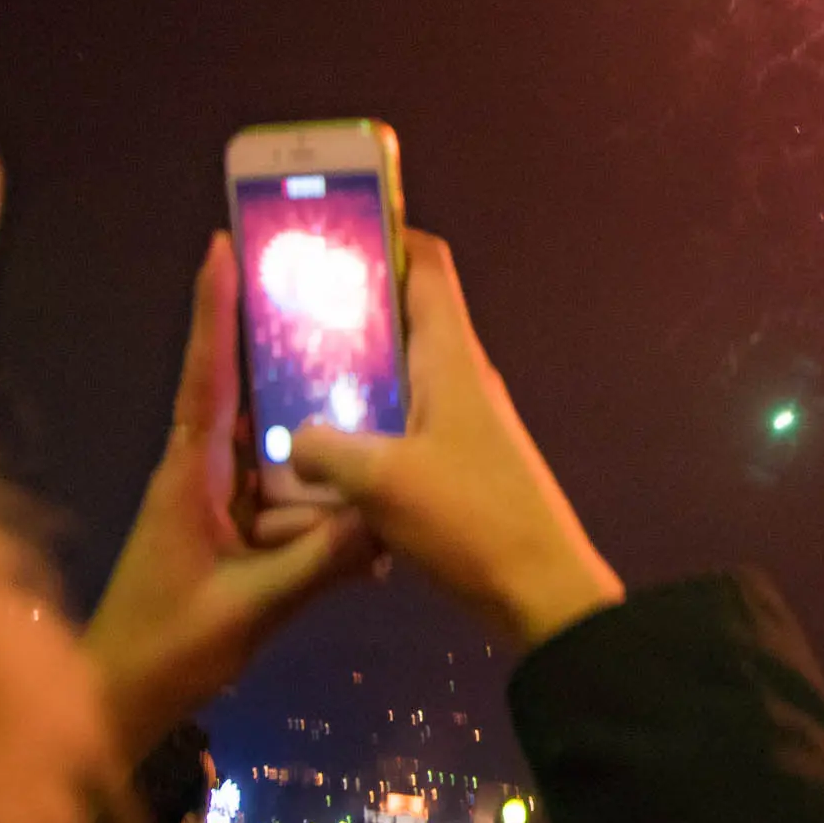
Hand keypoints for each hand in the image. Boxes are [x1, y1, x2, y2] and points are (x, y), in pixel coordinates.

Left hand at [83, 232, 374, 760]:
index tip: (222, 245)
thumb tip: (385, 520)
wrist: (115, 704)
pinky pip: (275, 487)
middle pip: (239, 388)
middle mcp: (195, 473)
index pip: (204, 376)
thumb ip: (319, 564)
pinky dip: (310, 479)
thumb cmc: (165, 651)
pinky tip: (357, 483)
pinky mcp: (224, 529)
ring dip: (302, 412)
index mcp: (187, 476)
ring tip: (358, 370)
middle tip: (316, 286)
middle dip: (272, 336)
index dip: (212, 309)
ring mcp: (209, 500)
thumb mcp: (251, 609)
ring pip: (265, 440)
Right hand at [291, 229, 622, 650]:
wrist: (541, 592)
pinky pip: (401, 422)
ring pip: (398, 373)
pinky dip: (362, 422)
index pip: (427, 264)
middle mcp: (460, 376)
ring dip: (350, 371)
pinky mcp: (457, 463)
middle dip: (348, 307)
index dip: (384, 234)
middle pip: (404, 315)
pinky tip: (320, 450)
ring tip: (286, 377)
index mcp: (451, 356)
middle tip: (282, 310)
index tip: (328, 230)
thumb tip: (292, 439)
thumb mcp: (380, 482)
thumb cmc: (471, 520)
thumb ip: (324, 449)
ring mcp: (461, 421)